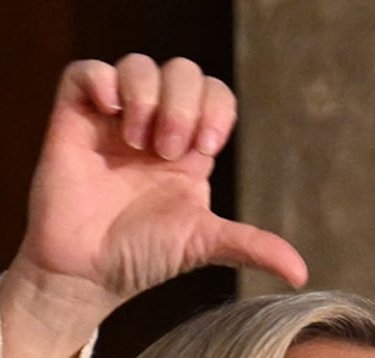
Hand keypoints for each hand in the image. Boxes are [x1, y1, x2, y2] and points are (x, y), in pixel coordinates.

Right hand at [0, 55, 309, 357]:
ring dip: (146, 95)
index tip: (206, 147)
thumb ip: (250, 246)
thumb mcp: (201, 244)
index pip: (214, 92)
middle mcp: (152, 125)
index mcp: (188, 146)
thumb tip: (301, 274)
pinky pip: (86, 72)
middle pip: (181, 71)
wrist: (85, 275)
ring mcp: (112, 120)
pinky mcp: (73, 119)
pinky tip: (109, 114)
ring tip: (137, 141)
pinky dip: (101, 81)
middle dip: (182, 104)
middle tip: (168, 151)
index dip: (215, 106)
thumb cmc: (141, 258)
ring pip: (138, 65)